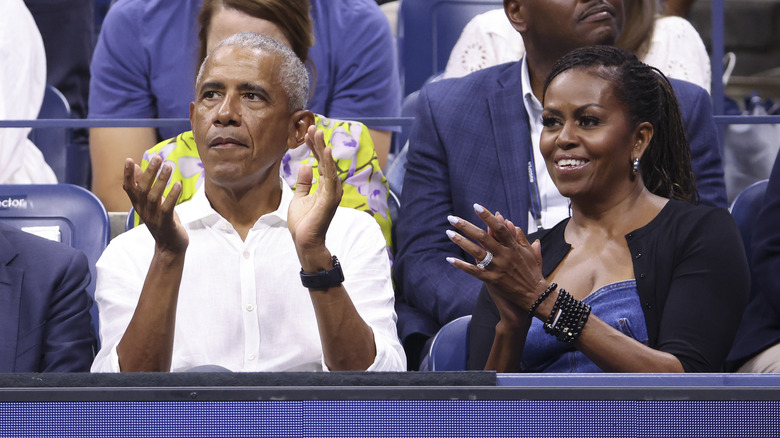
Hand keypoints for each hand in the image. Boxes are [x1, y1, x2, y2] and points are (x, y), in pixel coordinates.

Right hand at [123, 155, 187, 253]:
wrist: (170, 247)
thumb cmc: (162, 221)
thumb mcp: (152, 202)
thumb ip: (144, 186)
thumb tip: (138, 167)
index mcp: (139, 205)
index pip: (129, 188)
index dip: (128, 174)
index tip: (129, 160)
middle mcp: (144, 210)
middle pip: (142, 189)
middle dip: (149, 172)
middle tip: (157, 157)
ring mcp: (154, 218)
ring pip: (154, 197)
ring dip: (161, 180)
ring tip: (168, 166)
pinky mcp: (166, 223)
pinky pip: (167, 208)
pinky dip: (172, 196)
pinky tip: (177, 184)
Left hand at [287, 125, 342, 262]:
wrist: (305, 241)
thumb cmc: (304, 223)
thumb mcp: (300, 197)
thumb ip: (304, 182)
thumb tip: (306, 166)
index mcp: (324, 186)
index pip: (320, 162)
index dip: (314, 147)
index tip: (308, 133)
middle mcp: (331, 187)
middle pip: (325, 160)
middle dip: (319, 143)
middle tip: (312, 127)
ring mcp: (332, 192)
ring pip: (328, 165)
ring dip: (323, 148)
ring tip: (317, 133)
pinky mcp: (330, 198)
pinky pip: (330, 177)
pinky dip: (328, 163)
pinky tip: (325, 150)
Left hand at [445, 204, 547, 310]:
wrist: (534, 295)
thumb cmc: (532, 272)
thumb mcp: (530, 252)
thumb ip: (520, 237)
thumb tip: (509, 222)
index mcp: (514, 246)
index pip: (499, 227)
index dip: (488, 216)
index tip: (476, 206)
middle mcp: (504, 255)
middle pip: (483, 237)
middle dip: (466, 226)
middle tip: (452, 218)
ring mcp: (497, 267)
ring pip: (476, 251)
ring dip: (461, 241)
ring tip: (449, 232)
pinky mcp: (492, 280)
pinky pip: (474, 271)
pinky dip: (461, 265)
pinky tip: (450, 259)